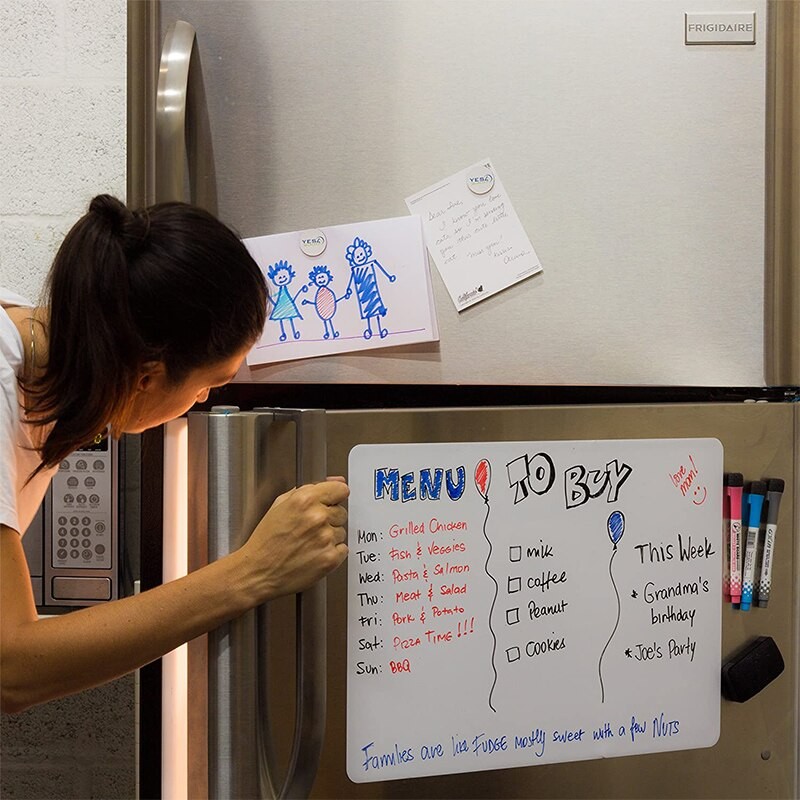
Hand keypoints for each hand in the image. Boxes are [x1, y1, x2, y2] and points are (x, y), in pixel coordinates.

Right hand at [239, 479, 348, 600]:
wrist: (258, 571)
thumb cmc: (266, 540)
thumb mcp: (281, 504)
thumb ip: (310, 489)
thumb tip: (335, 481)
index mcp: (305, 500)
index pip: (341, 490)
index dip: (335, 496)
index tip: (332, 502)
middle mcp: (317, 517)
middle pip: (342, 512)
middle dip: (329, 518)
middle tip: (309, 529)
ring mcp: (325, 538)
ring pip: (341, 532)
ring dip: (329, 537)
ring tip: (308, 543)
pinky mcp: (330, 558)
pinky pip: (343, 549)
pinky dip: (332, 553)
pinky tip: (313, 554)